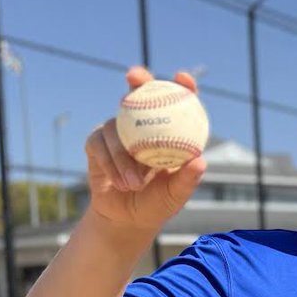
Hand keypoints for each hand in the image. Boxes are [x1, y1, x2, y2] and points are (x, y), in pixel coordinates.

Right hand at [84, 67, 205, 232]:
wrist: (127, 218)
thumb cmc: (157, 203)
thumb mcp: (176, 194)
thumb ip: (188, 179)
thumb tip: (200, 161)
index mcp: (167, 133)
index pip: (178, 104)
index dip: (182, 87)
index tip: (183, 77)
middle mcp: (142, 127)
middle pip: (139, 93)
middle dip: (138, 79)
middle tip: (135, 77)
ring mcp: (117, 132)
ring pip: (116, 126)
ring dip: (124, 156)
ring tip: (136, 183)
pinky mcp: (96, 143)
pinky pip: (99, 144)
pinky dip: (110, 164)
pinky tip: (120, 181)